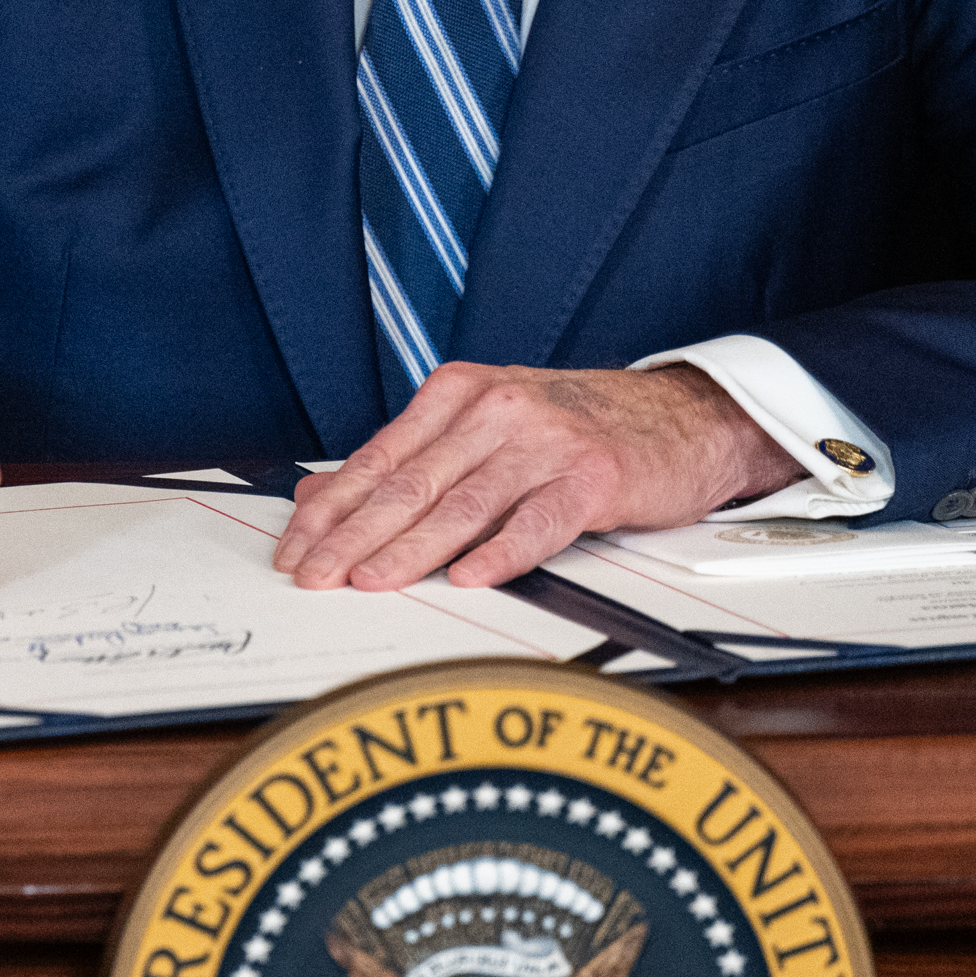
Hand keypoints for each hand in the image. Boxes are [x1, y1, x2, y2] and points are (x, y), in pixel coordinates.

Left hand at [274, 363, 791, 592]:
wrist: (681, 417)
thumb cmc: (576, 431)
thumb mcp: (484, 429)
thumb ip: (408, 459)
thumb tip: (320, 496)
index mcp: (461, 394)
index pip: (378, 457)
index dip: (331, 508)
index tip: (294, 548)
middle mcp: (497, 410)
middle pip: (411, 481)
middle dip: (353, 534)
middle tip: (314, 575)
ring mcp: (546, 442)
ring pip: (464, 503)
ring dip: (411, 548)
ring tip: (370, 582)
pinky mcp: (593, 477)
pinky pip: (540, 520)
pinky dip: (502, 551)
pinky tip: (470, 576)